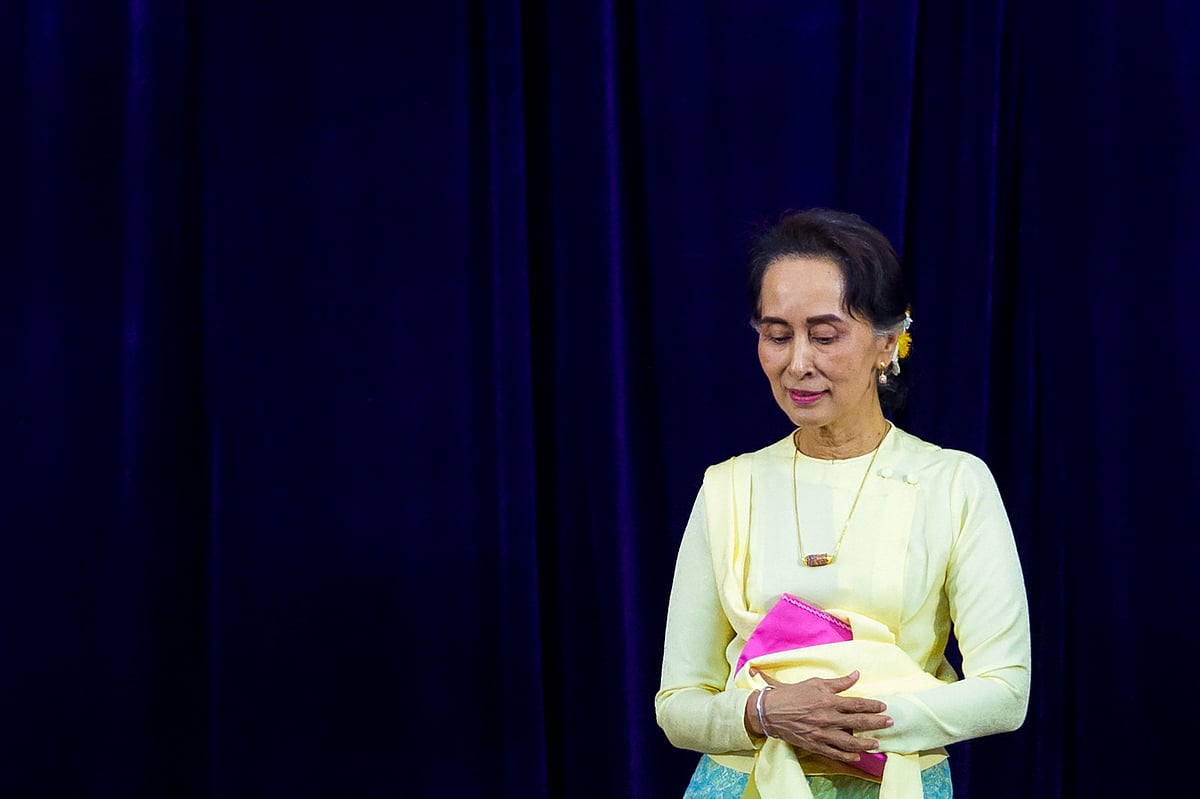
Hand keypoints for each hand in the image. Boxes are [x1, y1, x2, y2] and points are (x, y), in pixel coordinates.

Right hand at [751, 669, 891, 764]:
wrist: (770, 711)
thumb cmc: (792, 694)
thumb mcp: (815, 683)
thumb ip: (838, 682)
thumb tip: (856, 675)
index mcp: (828, 700)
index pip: (856, 704)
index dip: (872, 705)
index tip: (883, 706)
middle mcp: (827, 718)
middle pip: (858, 722)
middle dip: (876, 723)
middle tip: (889, 722)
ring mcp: (821, 733)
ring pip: (849, 742)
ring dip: (866, 743)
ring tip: (877, 743)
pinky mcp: (814, 744)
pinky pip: (834, 753)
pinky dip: (847, 756)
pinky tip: (857, 756)